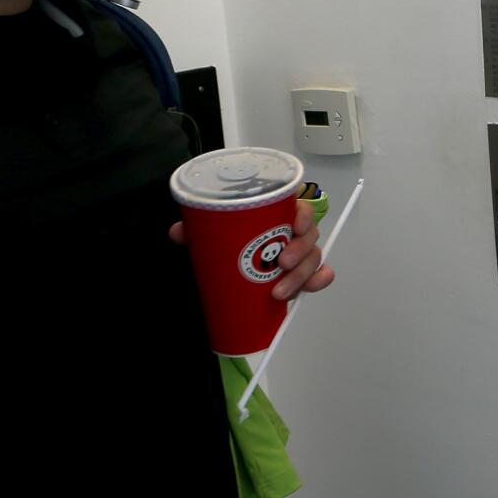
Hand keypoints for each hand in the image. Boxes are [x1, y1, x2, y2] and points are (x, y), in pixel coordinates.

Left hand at [169, 198, 336, 301]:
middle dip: (299, 250)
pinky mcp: (298, 275)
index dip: (303, 215)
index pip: (299, 207)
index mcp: (276, 215)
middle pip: (309, 236)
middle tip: (281, 262)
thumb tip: (179, 232)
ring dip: (302, 274)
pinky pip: (316, 276)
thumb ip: (196, 229)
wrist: (226, 268)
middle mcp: (291, 233)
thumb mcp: (210, 234)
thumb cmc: (226, 243)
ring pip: (312, 259)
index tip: (295, 225)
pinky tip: (312, 287)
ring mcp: (297, 255)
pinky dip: (318, 281)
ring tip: (281, 291)